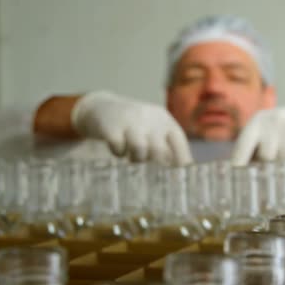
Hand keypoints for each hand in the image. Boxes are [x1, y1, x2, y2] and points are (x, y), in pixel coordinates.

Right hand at [72, 91, 192, 164]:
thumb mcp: (153, 130)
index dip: (181, 159)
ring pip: (140, 150)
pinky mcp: (112, 127)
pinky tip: (118, 149)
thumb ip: (166, 147)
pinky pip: (119, 149)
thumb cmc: (134, 126)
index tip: (179, 176)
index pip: (178, 141)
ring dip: (137, 159)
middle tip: (150, 168)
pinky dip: (119, 153)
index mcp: (164, 119)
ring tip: (133, 157)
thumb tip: (182, 172)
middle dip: (156, 164)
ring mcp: (130, 121)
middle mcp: (150, 118)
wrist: (101, 107)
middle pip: (160, 150)